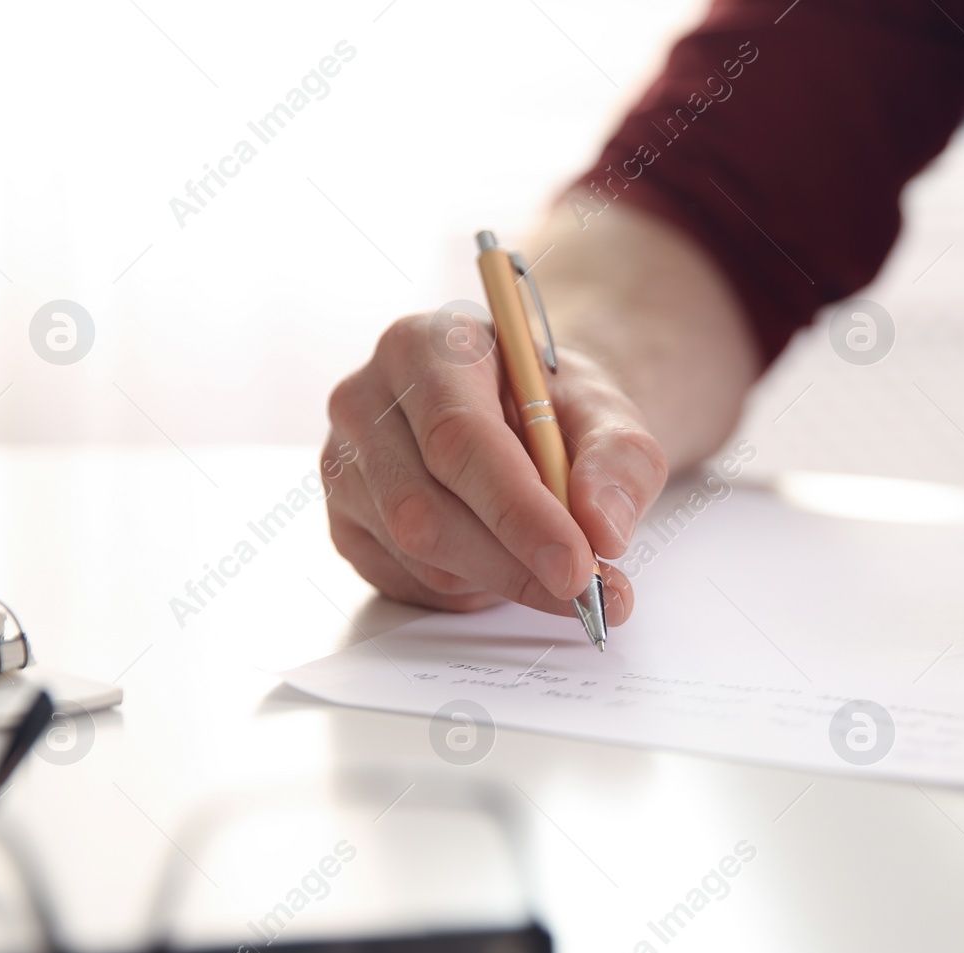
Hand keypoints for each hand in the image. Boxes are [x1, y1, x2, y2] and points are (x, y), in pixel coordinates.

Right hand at [323, 312, 667, 621]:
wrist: (521, 411)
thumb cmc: (553, 403)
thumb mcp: (607, 409)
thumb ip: (620, 458)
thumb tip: (602, 527)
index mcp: (424, 347)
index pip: (458, 439)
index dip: (519, 513)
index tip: (578, 567)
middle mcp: (364, 401)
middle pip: (424, 510)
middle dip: (516, 565)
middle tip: (591, 594)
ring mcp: (344, 466)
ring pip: (419, 556)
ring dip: (500, 579)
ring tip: (549, 555)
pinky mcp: (345, 523)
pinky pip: (409, 582)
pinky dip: (472, 589)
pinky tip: (501, 555)